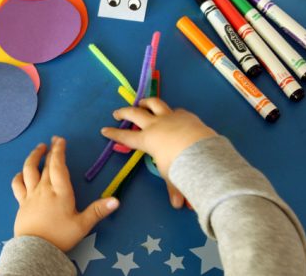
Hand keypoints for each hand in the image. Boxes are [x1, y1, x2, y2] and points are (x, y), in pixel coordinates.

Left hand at [12, 137, 119, 251]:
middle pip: (46, 165)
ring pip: (28, 170)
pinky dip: (19, 176)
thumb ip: (98, 211)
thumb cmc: (60, 236)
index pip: (59, 165)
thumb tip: (116, 200)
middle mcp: (44, 189)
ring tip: (38, 149)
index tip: (60, 140)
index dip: (59, 151)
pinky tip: (21, 173)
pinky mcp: (21, 203)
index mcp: (60, 191)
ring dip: (33, 157)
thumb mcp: (82, 225)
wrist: (35, 250)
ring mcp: (30, 195)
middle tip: (54, 140)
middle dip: (50, 150)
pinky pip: (17, 185)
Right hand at [101, 98, 216, 207]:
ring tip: (142, 102)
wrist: (201, 150)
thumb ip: (173, 188)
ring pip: (154, 103)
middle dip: (124, 112)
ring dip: (146, 102)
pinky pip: (175, 110)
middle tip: (117, 113)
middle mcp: (156, 125)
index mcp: (147, 140)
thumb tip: (177, 204)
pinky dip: (171, 112)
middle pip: (135, 114)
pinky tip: (173, 114)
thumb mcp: (173, 178)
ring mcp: (170, 117)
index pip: (126, 137)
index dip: (114, 134)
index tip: (104, 129)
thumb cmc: (180, 165)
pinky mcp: (185, 114)